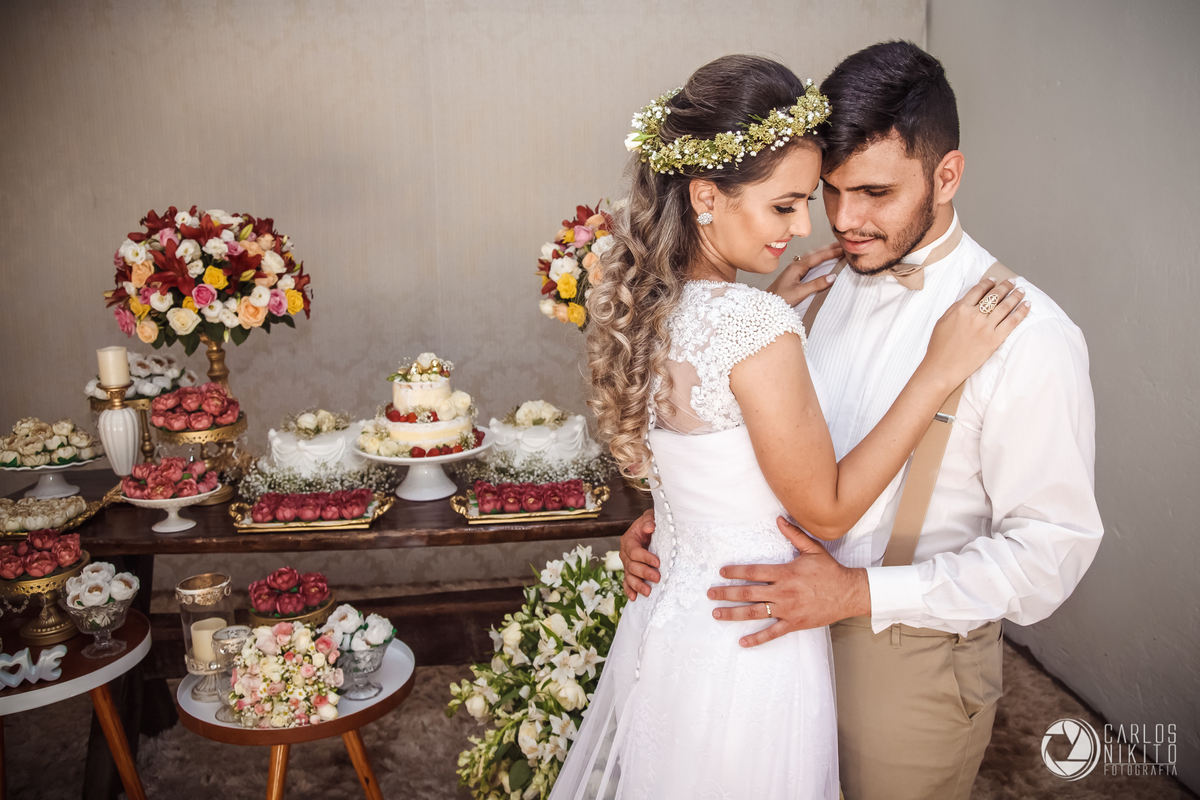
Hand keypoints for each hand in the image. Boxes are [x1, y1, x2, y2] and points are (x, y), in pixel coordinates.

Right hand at [619, 509, 658, 600]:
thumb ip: (649, 520)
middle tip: (657, 578)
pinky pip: (627, 582)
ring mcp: (627, 564)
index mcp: (628, 540)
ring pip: (629, 576)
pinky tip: (634, 598)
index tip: (658, 563)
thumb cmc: (650, 523)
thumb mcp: (649, 517)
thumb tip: (650, 527)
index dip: (645, 558)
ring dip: (637, 585)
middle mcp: (625, 554)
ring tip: (648, 592)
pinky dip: (629, 590)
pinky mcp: (631, 572)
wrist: (649, 529)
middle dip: (644, 573)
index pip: (634, 551)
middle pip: (631, 566)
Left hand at [707, 517, 870, 646]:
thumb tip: (779, 519)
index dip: (735, 572)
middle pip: (748, 593)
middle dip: (727, 593)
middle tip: (710, 593)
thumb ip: (794, 534)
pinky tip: (742, 641)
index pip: (754, 572)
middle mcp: (783, 592)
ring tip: (717, 614)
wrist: (849, 593)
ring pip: (755, 612)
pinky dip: (757, 638)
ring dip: (734, 614)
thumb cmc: (830, 571)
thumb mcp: (812, 549)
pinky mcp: (794, 623)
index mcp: (785, 573)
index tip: (722, 572)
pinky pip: (773, 633)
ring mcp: (788, 609)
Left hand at [767, 242, 842, 306]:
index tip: (843, 249)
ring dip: (823, 251)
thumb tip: (833, 277)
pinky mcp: (794, 273)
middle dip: (829, 248)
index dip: (831, 252)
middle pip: (815, 253)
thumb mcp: (799, 293)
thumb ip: (816, 284)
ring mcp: (794, 268)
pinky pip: (809, 261)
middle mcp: (795, 265)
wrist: (766, 304)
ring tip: (835, 249)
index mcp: (797, 267)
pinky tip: (820, 259)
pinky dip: (818, 258)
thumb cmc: (779, 299)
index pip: (817, 256)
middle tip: (843, 245)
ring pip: (812, 256)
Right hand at [922, 277, 1029, 388]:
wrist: (942, 367)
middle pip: (994, 296)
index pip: (978, 291)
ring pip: (1005, 306)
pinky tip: (1026, 305)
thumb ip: (956, 309)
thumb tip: (968, 300)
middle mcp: (975, 315)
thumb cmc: (939, 347)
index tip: (994, 280)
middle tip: (1012, 282)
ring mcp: (986, 327)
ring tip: (1021, 290)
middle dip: (1005, 286)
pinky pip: (1012, 322)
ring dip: (1015, 296)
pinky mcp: (994, 339)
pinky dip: (1021, 312)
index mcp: (961, 309)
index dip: (988, 283)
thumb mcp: (942, 321)